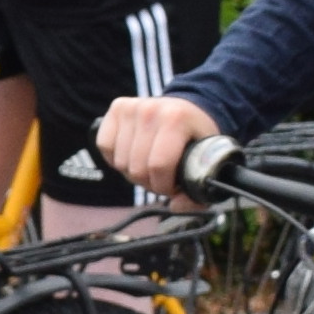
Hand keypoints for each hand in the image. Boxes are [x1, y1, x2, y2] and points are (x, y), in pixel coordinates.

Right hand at [92, 92, 217, 193]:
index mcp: (177, 119)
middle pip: (137, 168)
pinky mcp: (116, 108)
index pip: (158, 166)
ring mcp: (131, 107)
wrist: (187, 109)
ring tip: (149, 166)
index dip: (164, 186)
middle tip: (162, 177)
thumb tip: (175, 206)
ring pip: (120, 162)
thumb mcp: (208, 162)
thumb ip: (197, 192)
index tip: (173, 186)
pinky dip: (116, 158)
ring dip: (133, 172)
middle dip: (149, 182)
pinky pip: (104, 146)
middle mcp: (151, 109)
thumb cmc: (196, 138)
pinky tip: (132, 155)